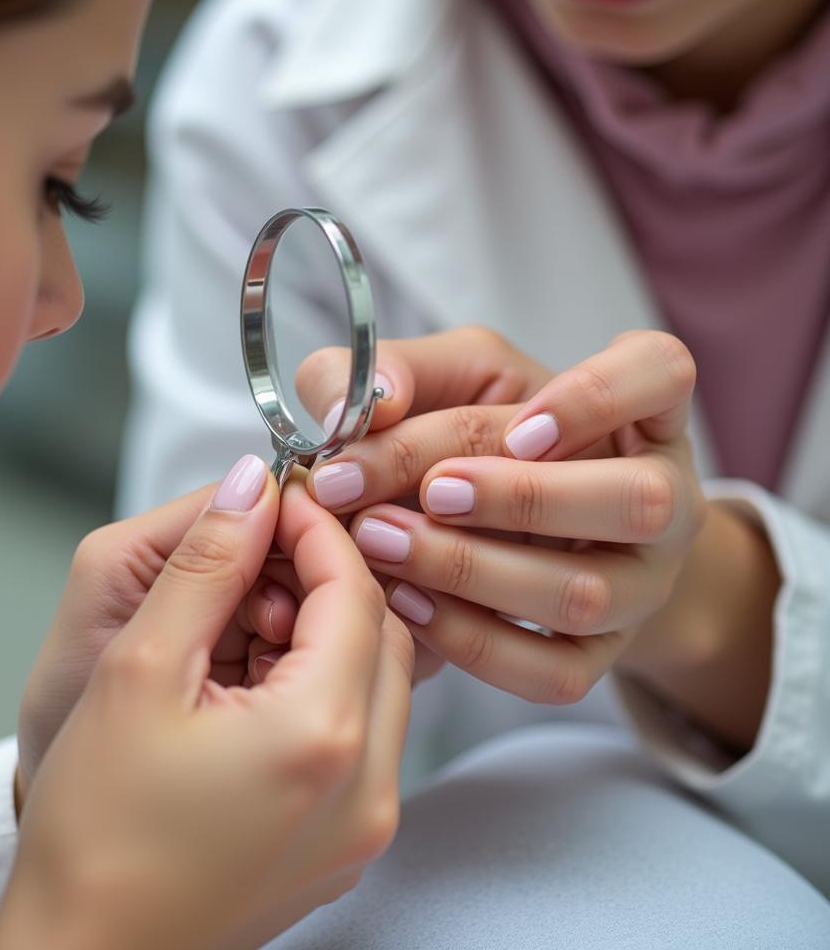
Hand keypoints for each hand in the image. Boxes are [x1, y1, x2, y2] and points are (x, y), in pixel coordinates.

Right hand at [0, 466, 414, 949]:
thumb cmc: (96, 833)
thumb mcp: (141, 669)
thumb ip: (207, 564)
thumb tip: (251, 488)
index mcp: (323, 738)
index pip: (354, 591)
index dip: (317, 531)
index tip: (279, 501)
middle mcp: (368, 788)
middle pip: (382, 634)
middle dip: (331, 577)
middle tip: (264, 555)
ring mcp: (365, 825)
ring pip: (380, 683)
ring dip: (330, 632)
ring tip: (252, 619)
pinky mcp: (346, 845)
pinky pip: (365, 735)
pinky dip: (329, 687)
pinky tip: (263, 680)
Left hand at [297, 328, 705, 706]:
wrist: (517, 530)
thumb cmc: (484, 438)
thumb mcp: (448, 382)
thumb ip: (401, 370)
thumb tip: (379, 402)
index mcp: (635, 408)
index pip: (662, 374)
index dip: (597, 397)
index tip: (518, 428)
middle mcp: (659, 495)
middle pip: (634, 499)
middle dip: (520, 497)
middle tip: (428, 492)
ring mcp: (639, 584)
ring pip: (586, 593)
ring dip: (473, 569)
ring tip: (382, 540)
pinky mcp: (599, 654)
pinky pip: (553, 671)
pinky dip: (470, 640)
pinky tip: (405, 603)